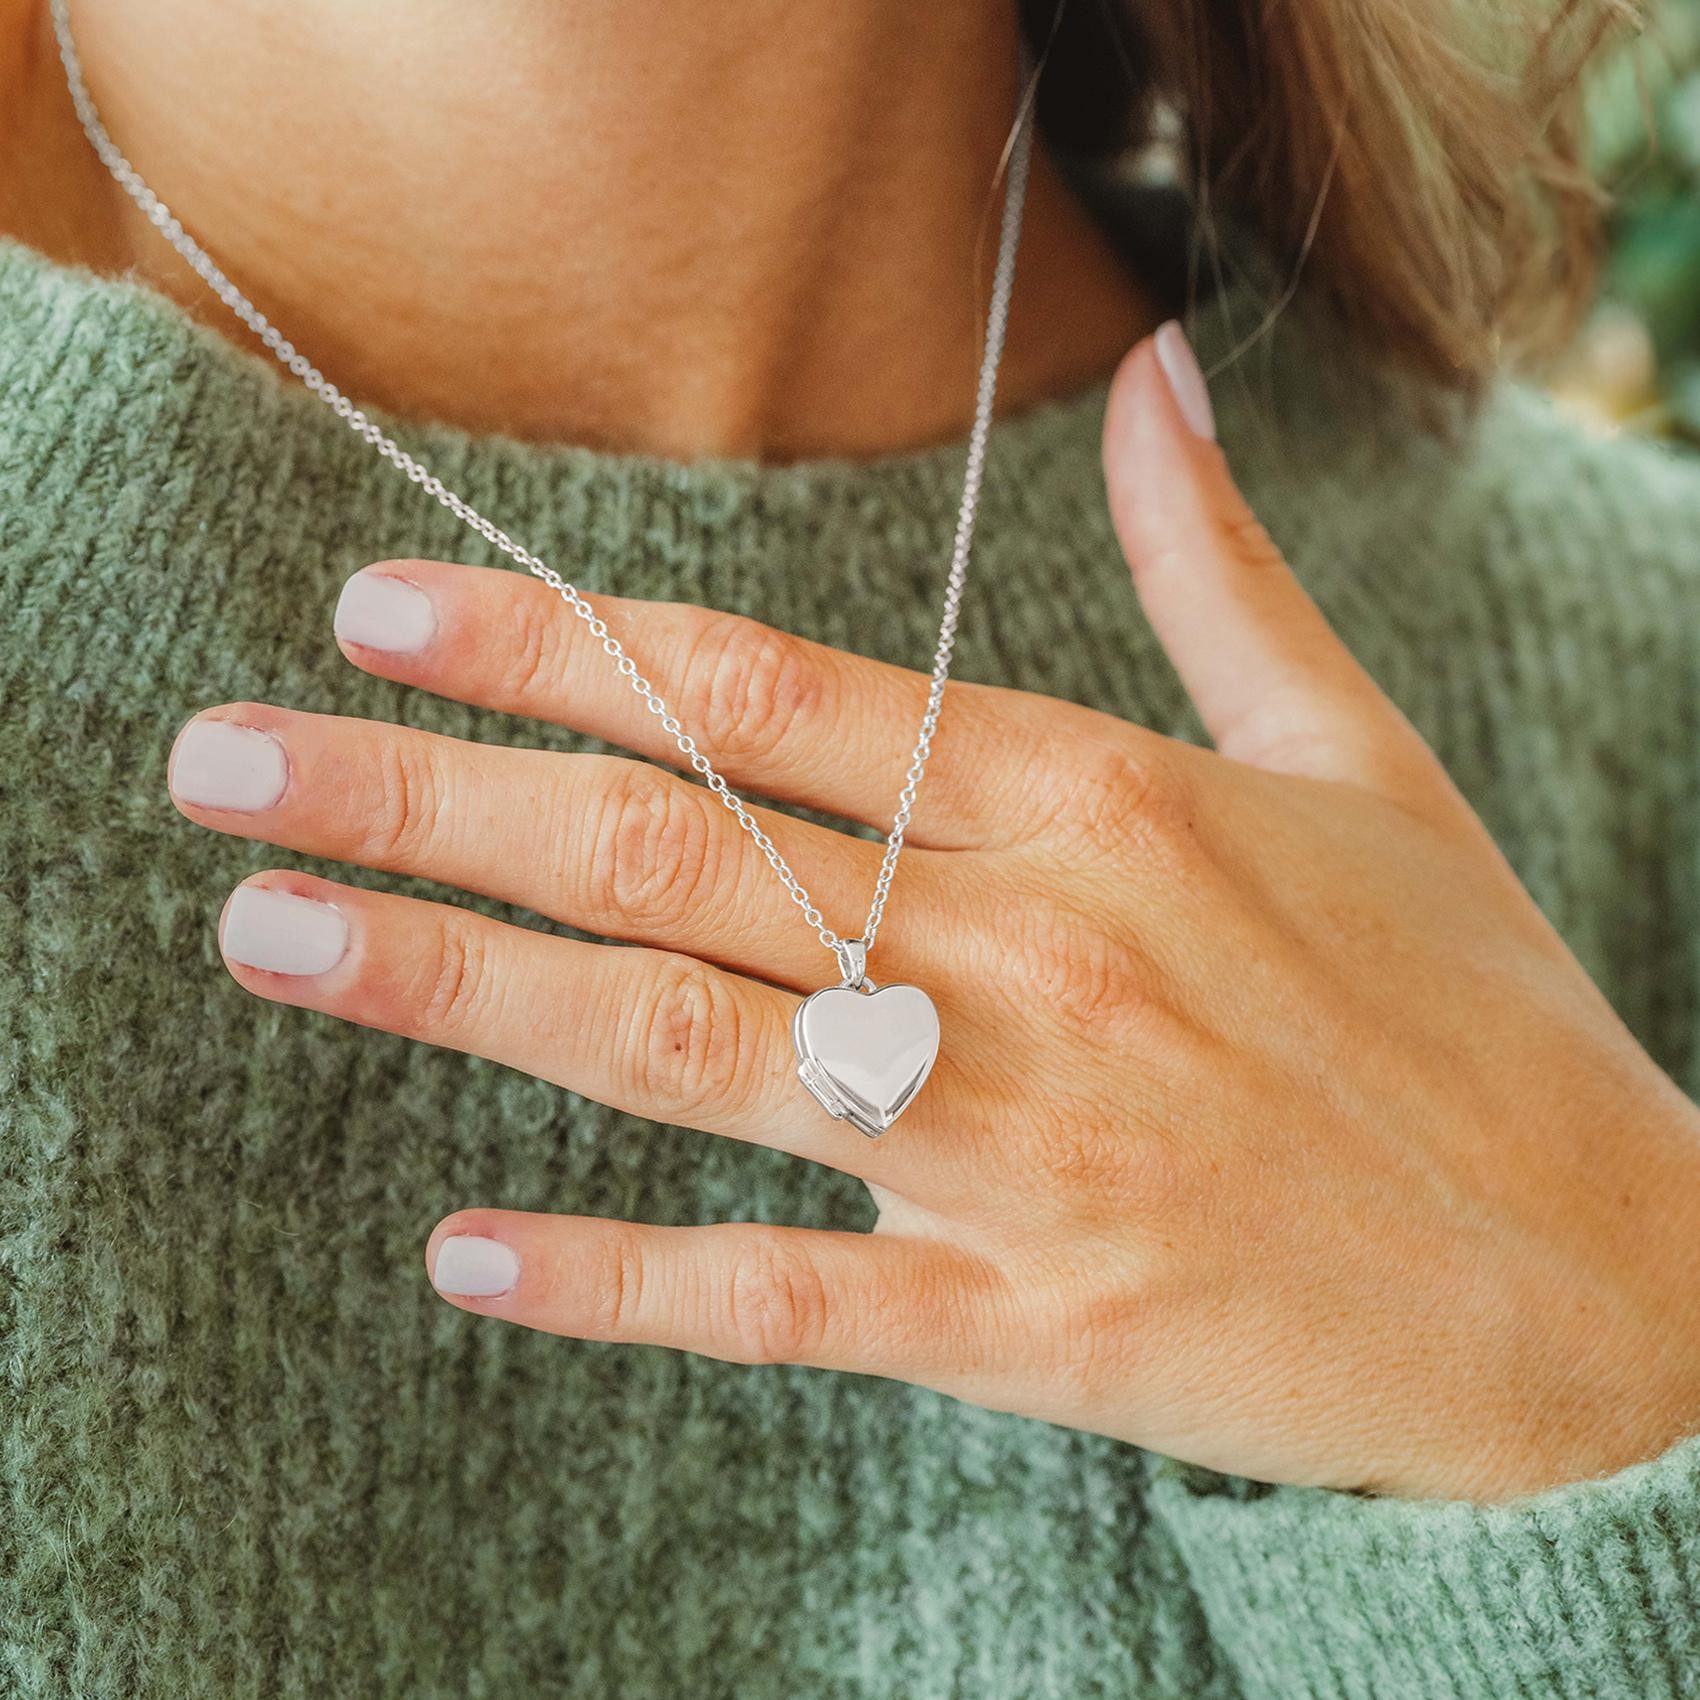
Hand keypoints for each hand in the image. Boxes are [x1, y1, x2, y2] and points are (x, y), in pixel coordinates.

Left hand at [167, 326, 1699, 1501]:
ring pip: (680, 1044)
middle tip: (228, 760)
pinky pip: (777, 1298)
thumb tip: (1161, 387)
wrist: (1604, 1282)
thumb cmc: (1472, 1015)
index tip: (384, 612)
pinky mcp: (1032, 1329)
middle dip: (425, 789)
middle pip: (670, 847)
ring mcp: (1023, 1148)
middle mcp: (1033, 954)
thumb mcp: (1360, 759)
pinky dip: (614, 1279)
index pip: (765, 689)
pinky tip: (462, 1252)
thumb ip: (1222, 571)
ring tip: (271, 929)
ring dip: (455, 980)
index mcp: (1099, 803)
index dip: (557, 639)